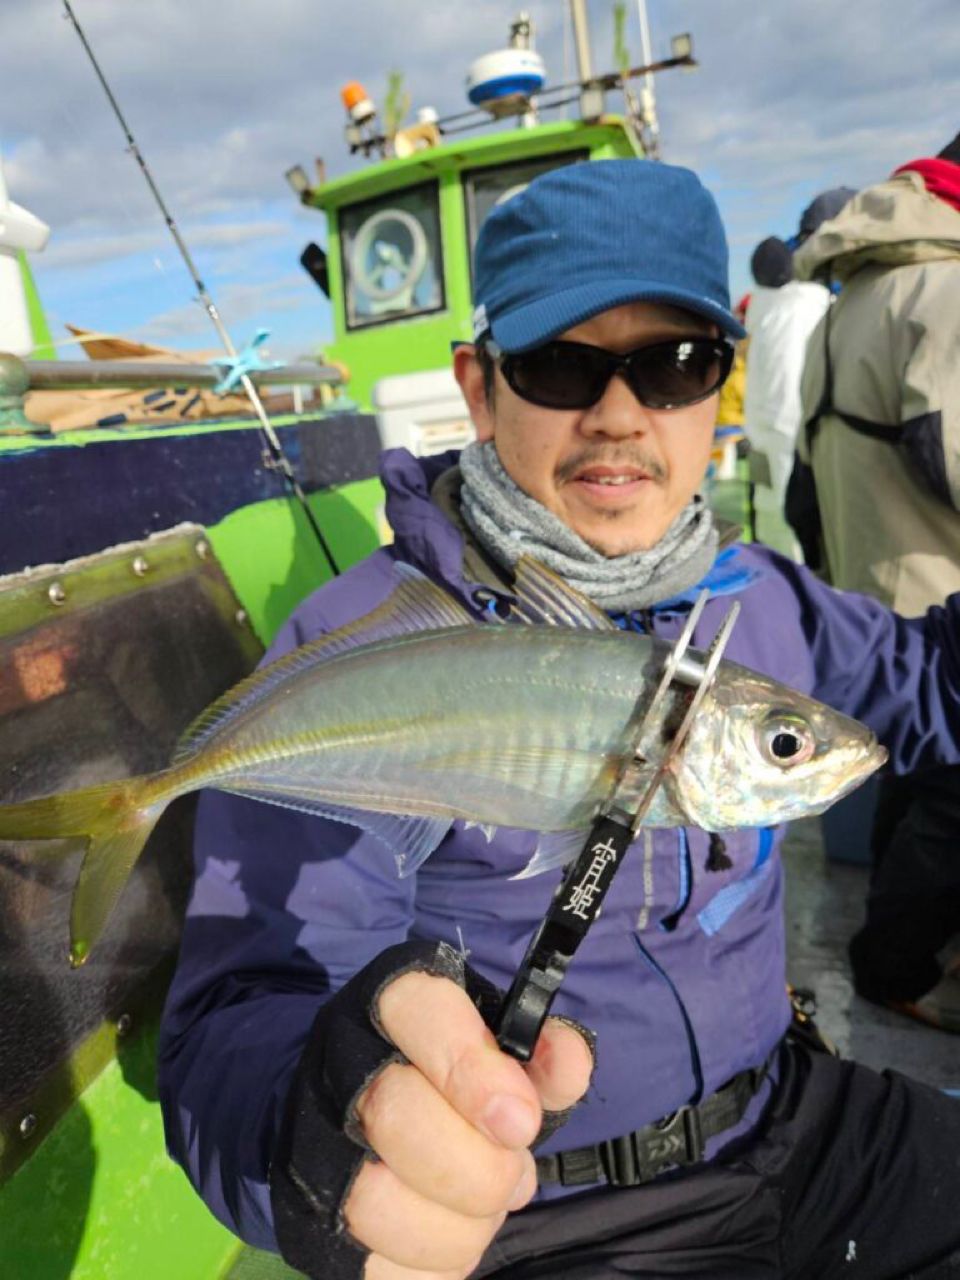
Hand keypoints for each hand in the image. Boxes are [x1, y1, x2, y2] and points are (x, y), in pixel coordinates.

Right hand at [345, 970, 593, 1279]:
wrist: (370, 1124)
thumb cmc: (456, 1083)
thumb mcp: (504, 1056)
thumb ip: (542, 1057)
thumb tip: (569, 1058)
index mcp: (396, 1003)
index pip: (421, 1011)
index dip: (471, 1067)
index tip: (521, 1121)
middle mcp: (343, 1062)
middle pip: (395, 1114)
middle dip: (477, 1167)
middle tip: (513, 1178)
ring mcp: (315, 1142)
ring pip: (377, 1199)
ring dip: (457, 1226)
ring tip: (483, 1209)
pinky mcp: (311, 1221)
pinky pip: (376, 1267)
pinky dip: (433, 1266)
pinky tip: (450, 1235)